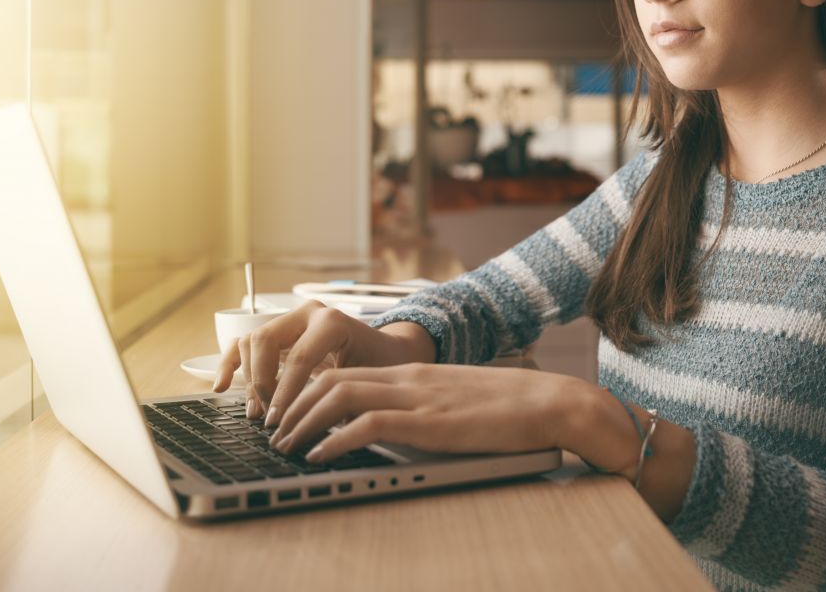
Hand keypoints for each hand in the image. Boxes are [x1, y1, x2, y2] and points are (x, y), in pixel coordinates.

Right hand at [211, 301, 434, 425]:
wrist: (387, 351)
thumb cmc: (381, 367)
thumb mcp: (369, 381)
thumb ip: (342, 398)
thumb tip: (311, 428)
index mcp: (332, 321)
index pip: (299, 357)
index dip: (285, 392)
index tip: (279, 421)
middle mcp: (308, 314)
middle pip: (265, 342)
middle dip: (262, 384)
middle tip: (270, 417)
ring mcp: (289, 320)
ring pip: (250, 343)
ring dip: (248, 380)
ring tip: (257, 412)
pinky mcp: (277, 333)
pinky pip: (243, 345)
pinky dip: (228, 364)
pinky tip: (219, 386)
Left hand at [267, 363, 645, 472]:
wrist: (550, 403)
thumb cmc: (509, 407)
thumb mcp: (454, 400)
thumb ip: (421, 406)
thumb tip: (393, 427)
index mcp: (414, 371)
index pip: (344, 371)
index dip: (306, 391)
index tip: (288, 414)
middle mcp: (408, 377)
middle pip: (331, 379)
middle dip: (293, 406)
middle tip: (274, 432)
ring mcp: (417, 397)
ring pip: (339, 396)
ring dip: (303, 422)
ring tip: (286, 445)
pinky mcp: (429, 422)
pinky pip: (367, 424)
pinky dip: (334, 439)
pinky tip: (320, 454)